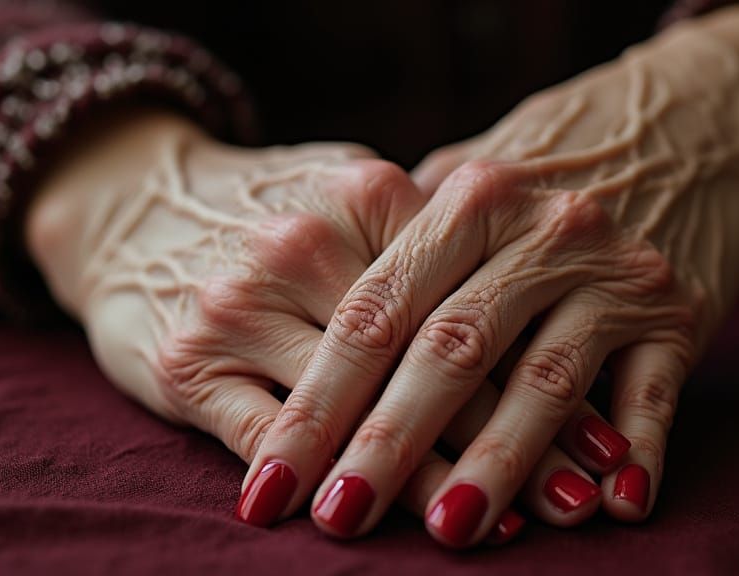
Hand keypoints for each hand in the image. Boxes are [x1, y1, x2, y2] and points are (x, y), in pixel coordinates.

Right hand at [24, 109, 610, 539]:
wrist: (136, 206)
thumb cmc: (273, 213)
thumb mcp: (354, 199)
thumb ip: (434, 248)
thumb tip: (542, 324)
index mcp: (366, 195)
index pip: (472, 301)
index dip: (541, 372)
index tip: (601, 437)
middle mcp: (304, 245)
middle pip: (424, 359)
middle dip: (507, 439)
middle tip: (574, 500)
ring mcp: (240, 305)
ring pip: (353, 408)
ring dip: (430, 477)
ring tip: (497, 527)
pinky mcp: (185, 363)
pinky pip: (272, 440)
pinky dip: (327, 485)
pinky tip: (368, 522)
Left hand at [244, 5, 738, 546]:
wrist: (687, 128)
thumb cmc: (550, 171)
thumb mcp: (472, 185)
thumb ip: (402, 250)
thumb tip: (320, 343)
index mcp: (471, 199)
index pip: (377, 310)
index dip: (320, 399)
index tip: (274, 477)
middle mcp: (542, 230)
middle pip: (451, 349)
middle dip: (389, 442)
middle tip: (337, 517)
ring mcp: (614, 271)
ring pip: (546, 381)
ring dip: (498, 464)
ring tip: (448, 530)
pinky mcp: (680, 311)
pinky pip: (654, 395)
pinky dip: (635, 453)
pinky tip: (611, 510)